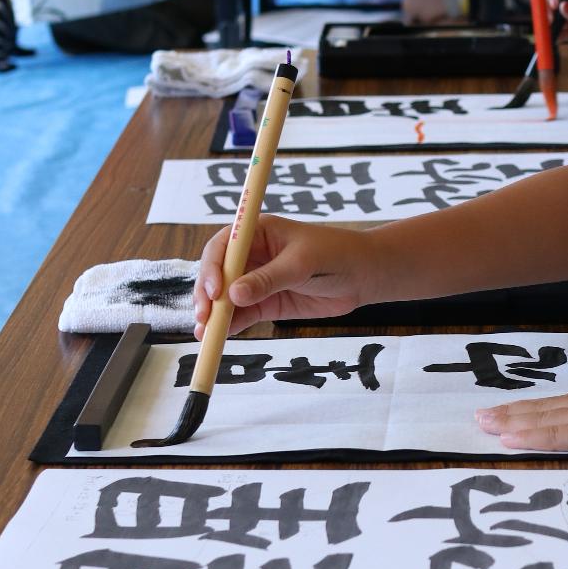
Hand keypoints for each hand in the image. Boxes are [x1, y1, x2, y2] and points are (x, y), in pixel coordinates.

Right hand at [194, 218, 359, 334]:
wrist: (363, 275)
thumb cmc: (335, 255)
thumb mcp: (301, 264)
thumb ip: (269, 279)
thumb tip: (234, 295)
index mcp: (257, 232)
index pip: (223, 247)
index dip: (213, 268)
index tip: (216, 290)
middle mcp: (251, 255)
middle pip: (218, 274)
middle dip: (207, 295)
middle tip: (204, 317)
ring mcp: (257, 280)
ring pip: (226, 298)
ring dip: (214, 315)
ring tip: (205, 334)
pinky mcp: (266, 303)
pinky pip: (242, 314)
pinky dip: (231, 325)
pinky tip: (221, 336)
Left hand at [474, 373, 567, 455]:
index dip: (540, 406)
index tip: (517, 409)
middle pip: (548, 406)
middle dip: (513, 411)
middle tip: (481, 414)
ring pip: (544, 417)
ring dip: (510, 421)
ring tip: (482, 424)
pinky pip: (556, 434)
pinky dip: (529, 435)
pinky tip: (506, 438)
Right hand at [550, 0, 567, 63]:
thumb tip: (562, 7)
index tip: (554, 3)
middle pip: (555, 1)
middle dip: (548, 8)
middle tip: (549, 18)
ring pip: (555, 18)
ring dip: (549, 22)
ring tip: (549, 29)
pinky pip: (558, 34)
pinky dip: (553, 36)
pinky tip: (553, 39)